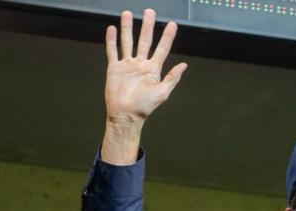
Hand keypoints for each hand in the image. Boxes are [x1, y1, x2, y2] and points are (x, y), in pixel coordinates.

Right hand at [101, 8, 186, 163]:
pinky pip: (112, 51)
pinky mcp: (114, 68)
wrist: (126, 115)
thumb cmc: (144, 107)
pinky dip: (111, 40)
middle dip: (147, 26)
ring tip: (128, 14)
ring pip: (127, 41)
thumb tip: (184, 65)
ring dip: (127, 28)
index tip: (172, 24)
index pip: (162, 48)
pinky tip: (112, 29)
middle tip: (150, 11)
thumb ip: (172, 78)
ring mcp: (127, 65)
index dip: (167, 37)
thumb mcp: (162, 93)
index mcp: (153, 69)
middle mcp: (140, 64)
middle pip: (144, 40)